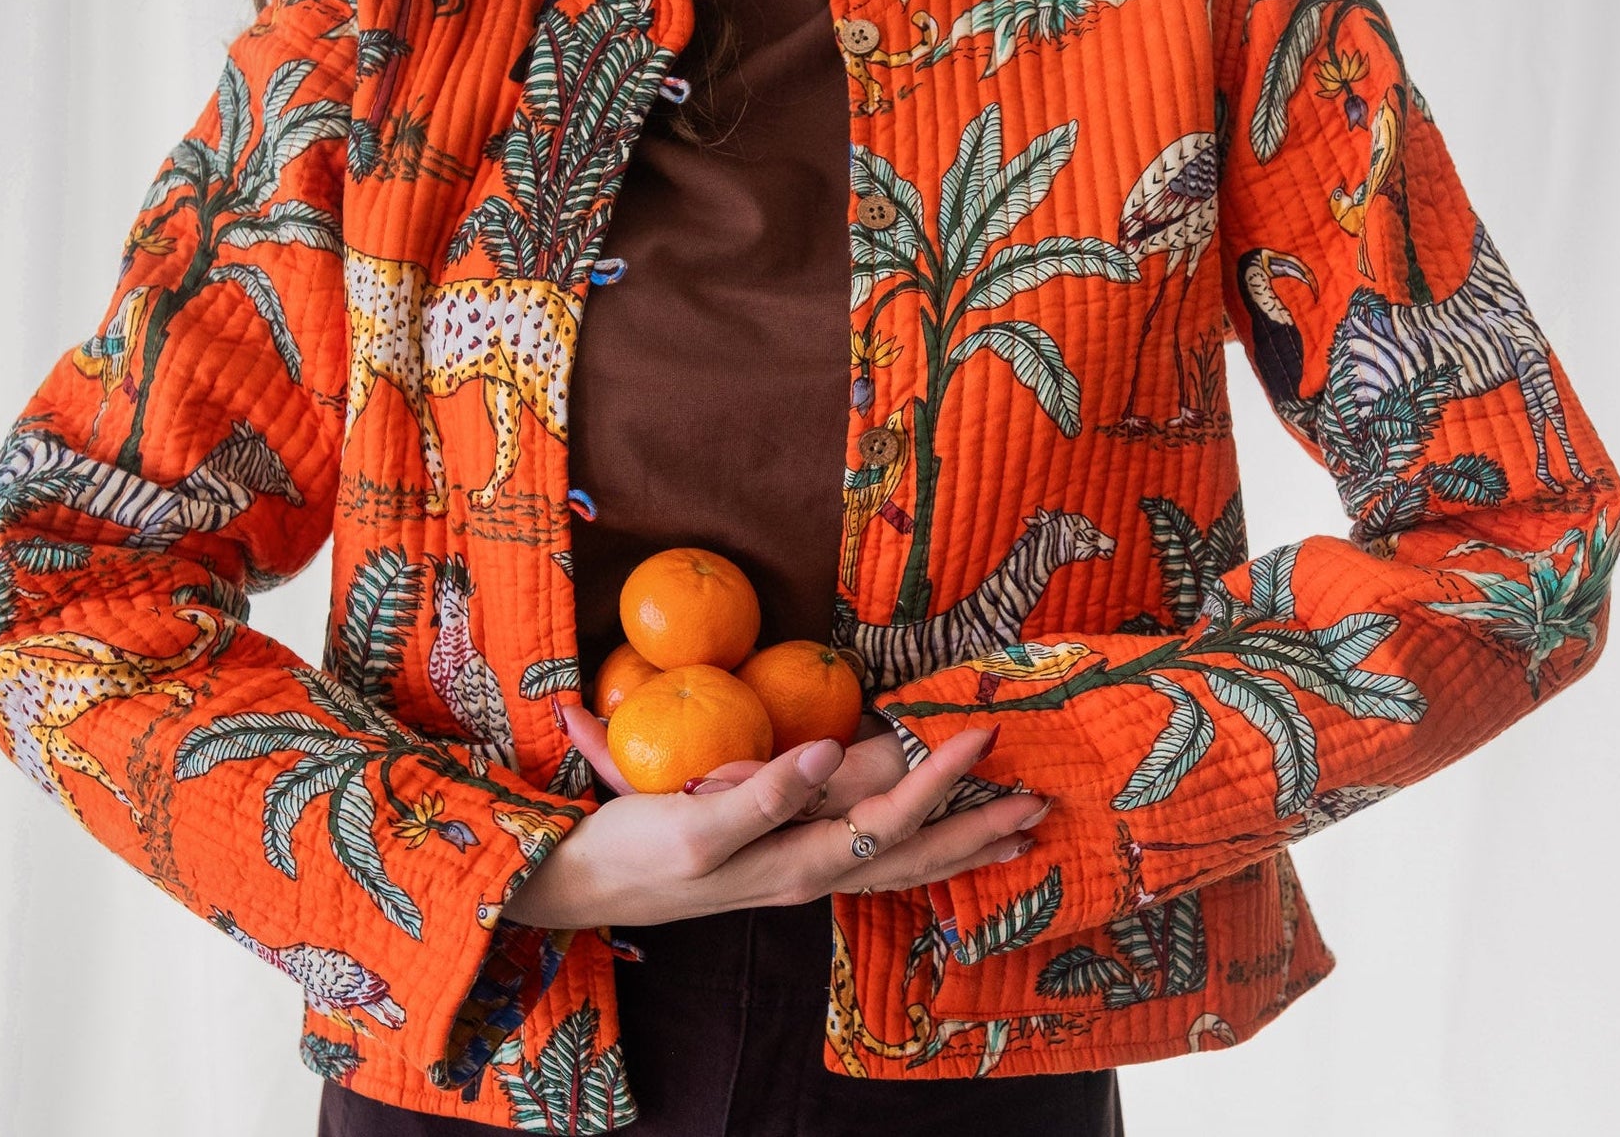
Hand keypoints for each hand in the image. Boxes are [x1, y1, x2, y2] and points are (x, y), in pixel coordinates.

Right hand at [499, 724, 1049, 929]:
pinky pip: (869, 864)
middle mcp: (809, 871)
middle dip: (977, 827)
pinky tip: (934, 854)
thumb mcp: (694, 821)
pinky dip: (915, 858)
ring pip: (898, 865)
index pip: (890, 815)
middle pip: (914, 853)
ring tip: (1016, 835)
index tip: (982, 735)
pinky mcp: (780, 866)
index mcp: (796, 857)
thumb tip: (829, 753)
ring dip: (959, 847)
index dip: (941, 775)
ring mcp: (798, 872)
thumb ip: (765, 791)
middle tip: (1039, 803)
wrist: (580, 883)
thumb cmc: (633, 848)